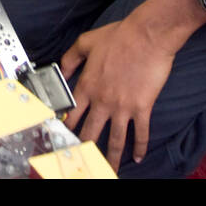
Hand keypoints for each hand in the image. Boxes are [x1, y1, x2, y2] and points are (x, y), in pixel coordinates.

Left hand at [59, 16, 177, 170]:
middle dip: (85, 148)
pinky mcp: (142, 108)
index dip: (65, 128)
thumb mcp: (86, 42)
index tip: (63, 138)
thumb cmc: (119, 36)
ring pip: (115, 139)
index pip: (71, 113)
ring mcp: (122, 106)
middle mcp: (102, 100)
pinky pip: (141, 132)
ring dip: (111, 157)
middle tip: (81, 160)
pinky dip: (140, 147)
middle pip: (90, 131)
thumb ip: (70, 58)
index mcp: (87, 85)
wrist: (147, 36)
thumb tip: (59, 70)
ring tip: (109, 169)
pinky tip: (138, 156)